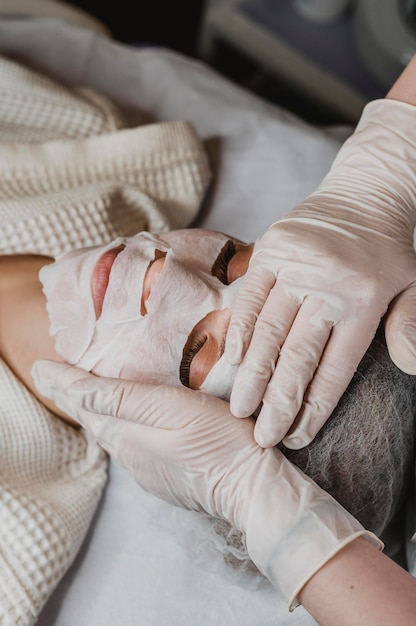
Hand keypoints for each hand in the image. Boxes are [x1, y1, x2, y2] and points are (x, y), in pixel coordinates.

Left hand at [32, 359, 380, 609]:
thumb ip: (121, 399)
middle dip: (76, 398)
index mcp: (126, 437)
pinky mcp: (168, 477)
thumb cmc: (218, 440)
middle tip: (62, 375)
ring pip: (115, 435)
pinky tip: (136, 419)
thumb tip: (71, 390)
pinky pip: (135, 447)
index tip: (42, 366)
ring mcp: (149, 471)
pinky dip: (125, 427)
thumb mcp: (169, 408)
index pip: (83, 405)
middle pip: (95, 422)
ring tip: (95, 390)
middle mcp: (131, 457)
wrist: (252, 488)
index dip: (62, 384)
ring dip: (100, 412)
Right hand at [225, 99, 415, 448]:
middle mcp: (327, 284)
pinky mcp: (271, 249)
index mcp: (364, 298)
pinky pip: (250, 296)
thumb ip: (409, 325)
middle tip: (261, 437)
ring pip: (268, 330)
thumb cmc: (387, 250)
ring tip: (241, 410)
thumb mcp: (414, 285)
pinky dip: (239, 329)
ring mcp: (295, 265)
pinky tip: (231, 361)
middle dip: (277, 401)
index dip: (313, 405)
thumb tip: (407, 366)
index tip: (295, 436)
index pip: (335, 365)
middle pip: (297, 354)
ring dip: (252, 374)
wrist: (364, 193)